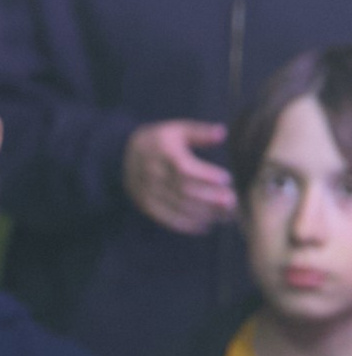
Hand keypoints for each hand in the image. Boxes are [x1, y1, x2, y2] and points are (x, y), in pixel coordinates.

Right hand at [124, 120, 236, 235]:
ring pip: (179, 207)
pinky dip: (188, 225)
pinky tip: (206, 226)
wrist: (122, 154)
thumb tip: (222, 133)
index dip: (206, 175)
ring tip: (225, 216)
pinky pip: (168, 219)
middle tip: (233, 202)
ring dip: (205, 214)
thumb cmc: (159, 141)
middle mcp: (152, 173)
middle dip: (211, 199)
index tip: (227, 178)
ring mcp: (147, 191)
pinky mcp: (145, 205)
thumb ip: (200, 132)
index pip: (184, 168)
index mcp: (161, 152)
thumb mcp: (177, 130)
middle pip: (185, 191)